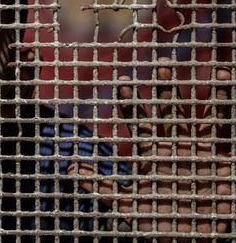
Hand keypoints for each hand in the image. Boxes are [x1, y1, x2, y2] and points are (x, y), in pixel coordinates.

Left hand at [73, 58, 232, 240]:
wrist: (191, 238)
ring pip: (198, 115)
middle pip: (168, 111)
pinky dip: (226, 105)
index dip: (130, 102)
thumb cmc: (158, 223)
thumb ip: (102, 186)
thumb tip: (70, 170)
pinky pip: (225, 128)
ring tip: (202, 70)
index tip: (123, 83)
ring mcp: (199, 149)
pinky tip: (225, 80)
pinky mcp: (222, 158)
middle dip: (165, 89)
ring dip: (201, 93)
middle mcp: (174, 145)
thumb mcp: (127, 205)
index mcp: (151, 152)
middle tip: (161, 64)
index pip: (139, 121)